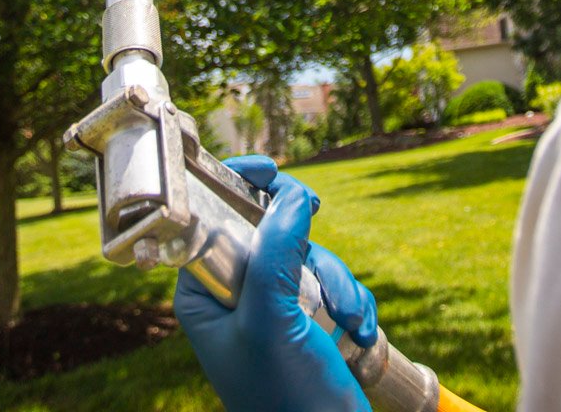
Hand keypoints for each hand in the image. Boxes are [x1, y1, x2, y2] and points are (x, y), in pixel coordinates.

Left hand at [174, 155, 378, 411]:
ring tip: (345, 321)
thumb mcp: (271, 321)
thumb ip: (274, 254)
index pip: (211, 220)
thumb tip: (291, 195)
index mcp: (204, 294)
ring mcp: (273, 309)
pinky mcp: (308, 322)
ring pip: (310, 258)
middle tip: (320, 262)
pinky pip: (335, 285)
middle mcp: (235, 297)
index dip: (238, 188)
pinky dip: (352, 304)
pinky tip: (357, 333)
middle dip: (308, 254)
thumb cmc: (283, 399)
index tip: (270, 171)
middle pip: (272, 232)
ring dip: (338, 285)